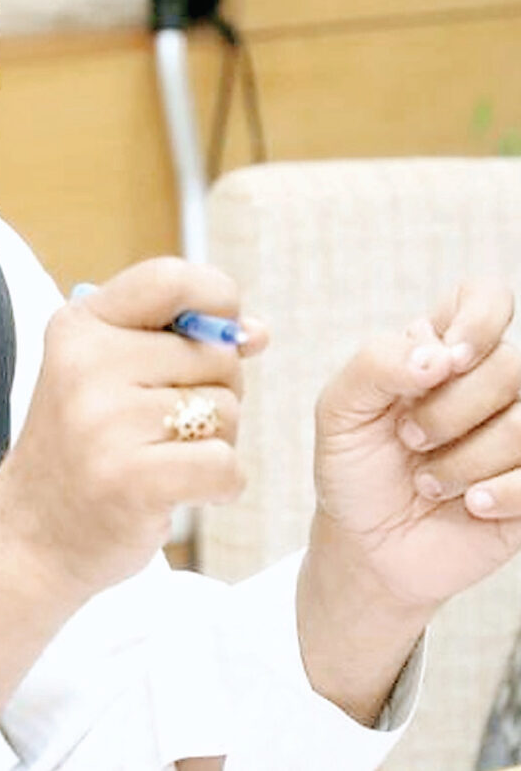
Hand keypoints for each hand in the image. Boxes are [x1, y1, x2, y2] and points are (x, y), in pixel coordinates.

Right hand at [0, 256, 264, 593]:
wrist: (32, 535)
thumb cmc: (84, 449)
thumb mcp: (107, 373)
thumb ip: (179, 340)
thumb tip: (255, 333)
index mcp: (79, 326)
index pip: (171, 278)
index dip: (217, 300)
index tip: (216, 333)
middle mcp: (86, 364)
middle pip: (216, 354)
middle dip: (213, 391)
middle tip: (160, 426)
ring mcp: (104, 421)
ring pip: (226, 410)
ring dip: (214, 442)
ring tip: (161, 458)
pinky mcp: (131, 478)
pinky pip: (225, 464)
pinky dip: (219, 485)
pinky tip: (178, 491)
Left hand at [312, 278, 520, 610]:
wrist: (367, 545)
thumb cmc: (355, 468)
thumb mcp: (340, 411)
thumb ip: (377, 365)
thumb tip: (440, 356)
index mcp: (443, 350)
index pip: (486, 298)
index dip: (479, 320)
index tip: (447, 359)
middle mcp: (490, 383)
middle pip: (509, 365)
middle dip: (449, 410)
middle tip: (409, 439)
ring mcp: (519, 431)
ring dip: (465, 459)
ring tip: (427, 481)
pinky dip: (499, 492)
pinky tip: (469, 504)